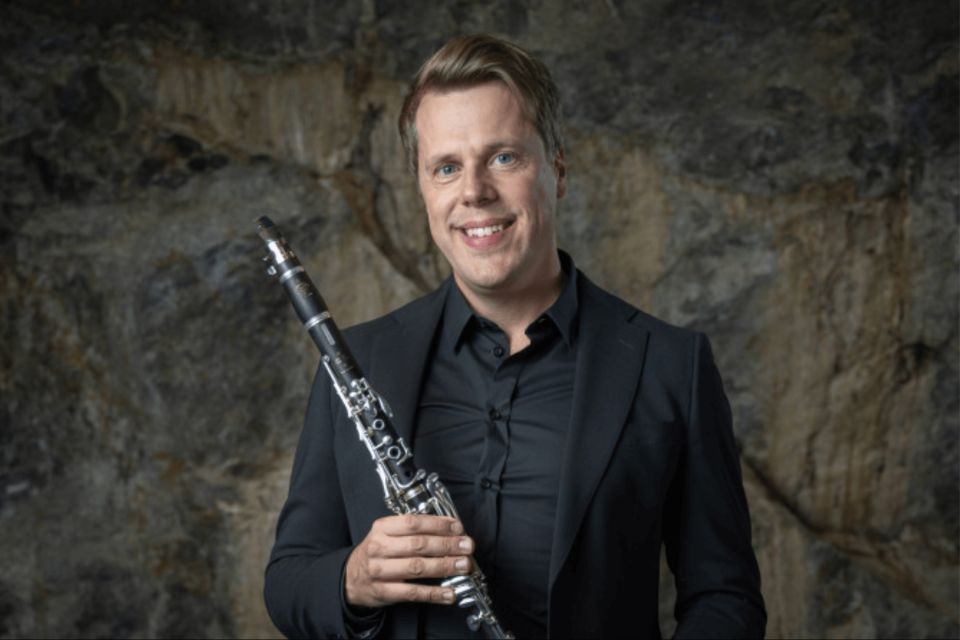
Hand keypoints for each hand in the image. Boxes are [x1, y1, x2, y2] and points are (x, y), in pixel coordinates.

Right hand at [344, 514, 473, 607]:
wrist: (351, 578)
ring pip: (417, 568)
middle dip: (447, 545)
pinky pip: (413, 593)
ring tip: (463, 565)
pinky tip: (449, 593)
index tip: (458, 528)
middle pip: (418, 545)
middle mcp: (380, 548)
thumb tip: (449, 529)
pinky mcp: (384, 592)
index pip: (413, 523)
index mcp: (382, 528)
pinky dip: (434, 594)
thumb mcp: (387, 533)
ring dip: (444, 566)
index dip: (438, 525)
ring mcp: (380, 571)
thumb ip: (413, 529)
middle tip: (467, 546)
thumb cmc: (376, 552)